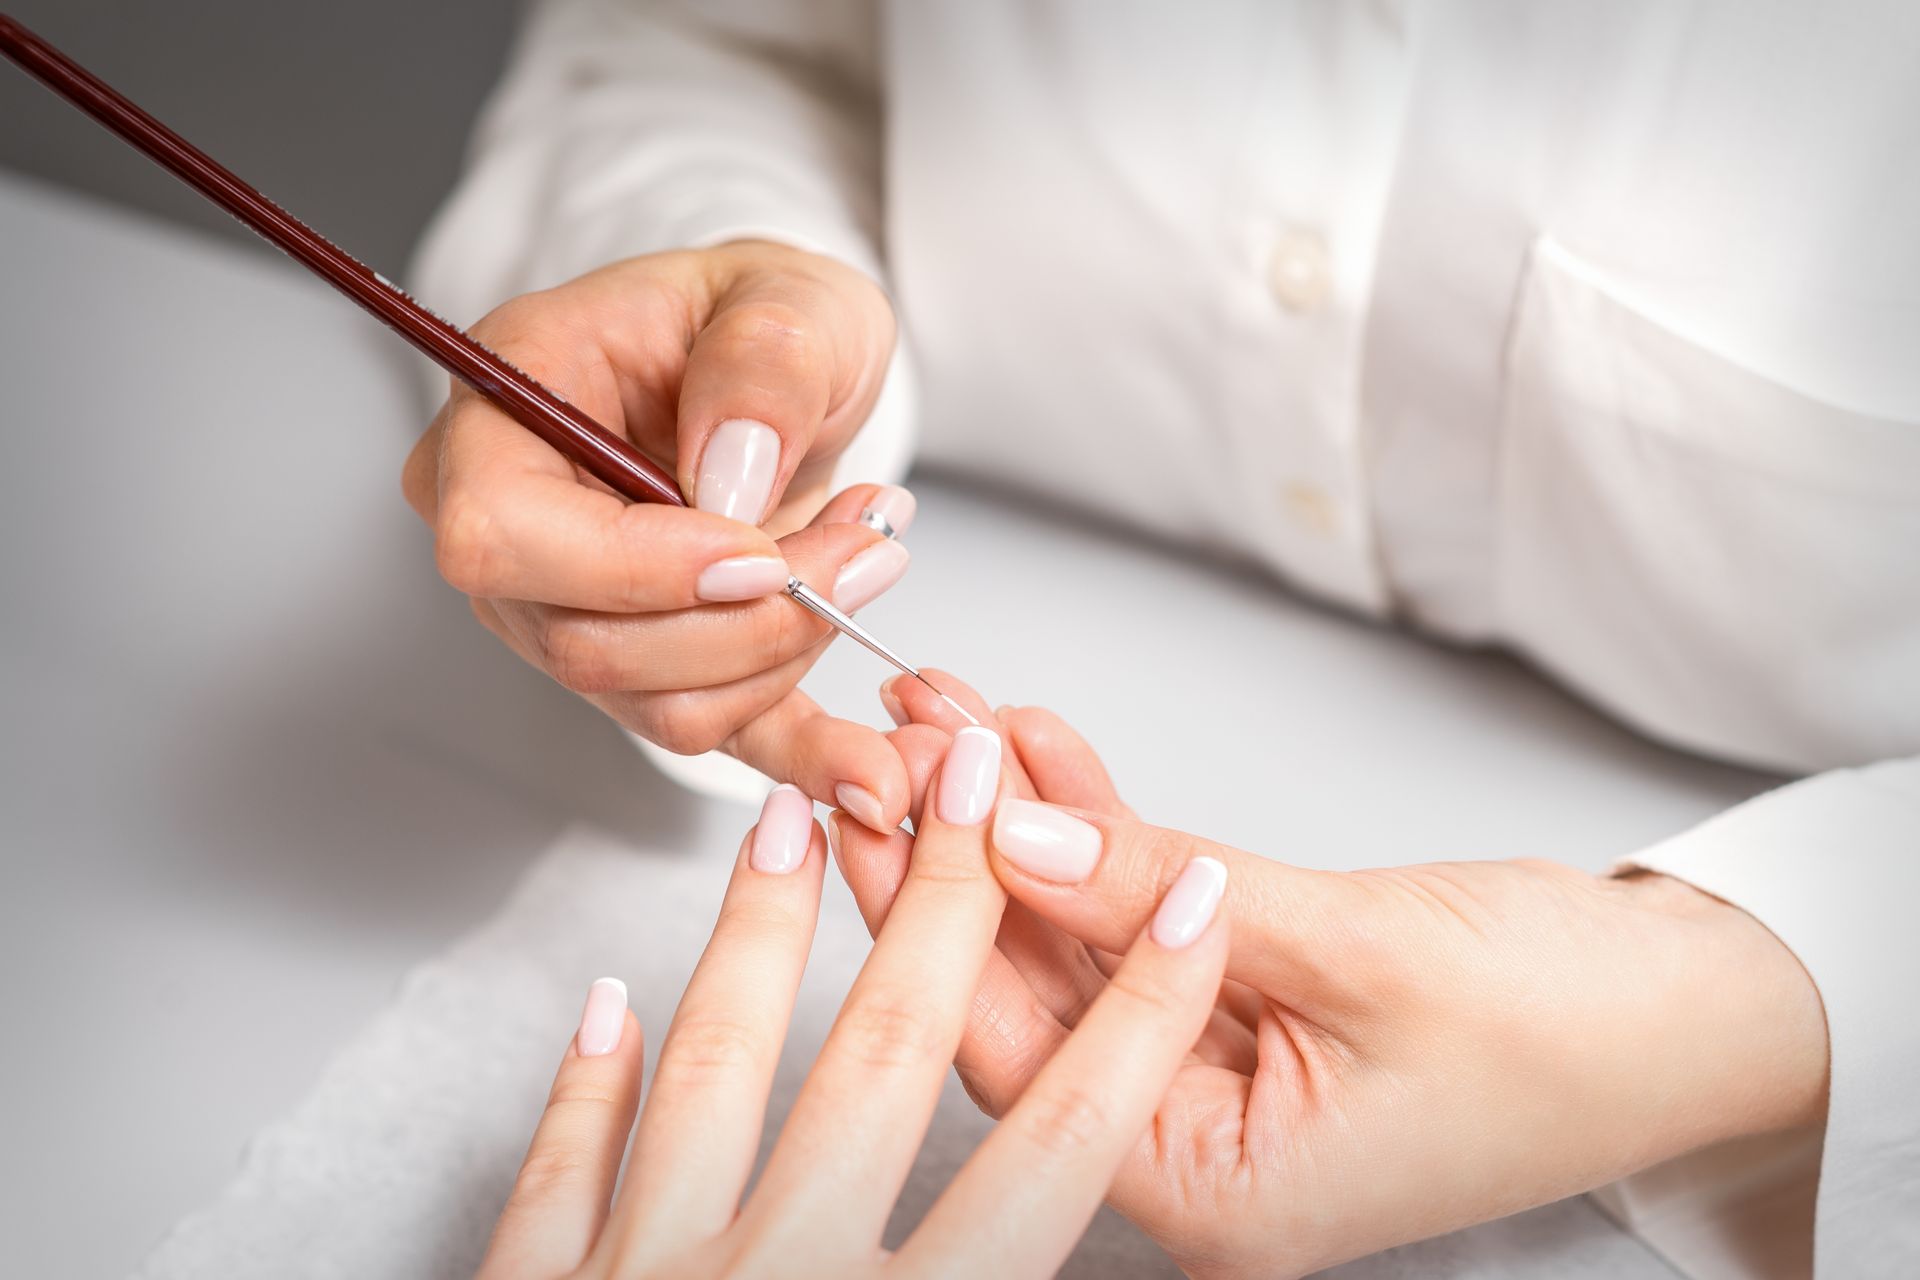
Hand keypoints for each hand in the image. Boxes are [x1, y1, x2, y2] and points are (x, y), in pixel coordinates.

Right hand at [402, 241, 912, 828]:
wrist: (777, 368)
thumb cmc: (753, 317)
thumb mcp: (787, 295)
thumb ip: (761, 362)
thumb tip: (731, 477)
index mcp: (505, 408)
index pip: (503, 534)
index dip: (633, 567)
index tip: (764, 550)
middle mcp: (510, 524)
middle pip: (585, 642)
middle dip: (747, 621)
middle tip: (867, 551)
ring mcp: (567, 609)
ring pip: (656, 702)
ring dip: (787, 655)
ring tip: (869, 558)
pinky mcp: (647, 664)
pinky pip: (710, 734)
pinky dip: (794, 755)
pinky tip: (865, 768)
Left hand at [476, 738, 1230, 1278]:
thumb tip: (1101, 1253)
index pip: (1057, 1157)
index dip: (1134, 1022)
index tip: (1185, 911)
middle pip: (888, 1060)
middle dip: (953, 906)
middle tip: (977, 770)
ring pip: (718, 1065)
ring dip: (760, 935)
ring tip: (788, 818)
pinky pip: (555, 1174)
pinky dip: (580, 1088)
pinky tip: (598, 1006)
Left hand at [837, 674, 1831, 1276]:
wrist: (1694, 1009)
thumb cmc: (1570, 1028)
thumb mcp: (1355, 949)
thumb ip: (1167, 895)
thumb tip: (1011, 834)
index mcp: (1213, 1191)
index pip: (1023, 1056)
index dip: (939, 921)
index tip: (882, 804)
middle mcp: (1195, 1144)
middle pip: (1029, 991)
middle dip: (964, 851)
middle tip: (896, 740)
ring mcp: (1214, 1070)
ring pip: (1077, 936)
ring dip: (1021, 820)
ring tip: (951, 710)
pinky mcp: (1242, 997)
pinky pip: (1142, 907)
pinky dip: (1101, 824)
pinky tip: (1039, 744)